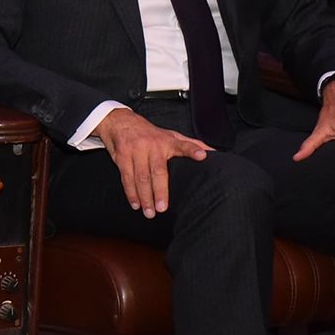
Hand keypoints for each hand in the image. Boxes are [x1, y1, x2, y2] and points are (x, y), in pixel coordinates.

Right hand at [93, 108, 211, 216]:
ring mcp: (136, 150)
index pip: (183, 145)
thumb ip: (190, 144)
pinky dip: (130, 192)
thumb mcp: (170, 135)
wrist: (120, 122)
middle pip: (157, 171)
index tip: (202, 156)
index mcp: (167, 141)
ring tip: (149, 212)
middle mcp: (152, 145)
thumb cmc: (150, 133)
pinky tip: (135, 204)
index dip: (192, 150)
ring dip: (144, 196)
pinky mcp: (122, 155)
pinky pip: (126, 177)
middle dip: (160, 191)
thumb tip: (214, 152)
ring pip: (141, 177)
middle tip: (162, 208)